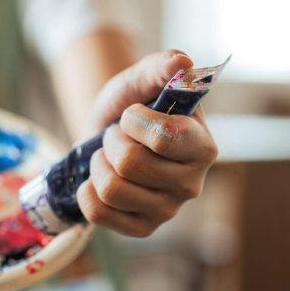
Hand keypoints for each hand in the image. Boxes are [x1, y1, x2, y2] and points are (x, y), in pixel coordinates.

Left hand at [77, 50, 218, 236]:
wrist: (109, 135)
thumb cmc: (131, 106)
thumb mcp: (141, 80)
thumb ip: (160, 66)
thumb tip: (182, 62)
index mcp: (203, 147)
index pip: (163, 139)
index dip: (133, 122)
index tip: (132, 114)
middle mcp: (192, 184)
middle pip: (130, 164)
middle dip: (111, 141)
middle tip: (116, 136)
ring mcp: (168, 211)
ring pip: (111, 189)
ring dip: (98, 164)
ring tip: (107, 156)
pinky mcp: (141, 229)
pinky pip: (98, 213)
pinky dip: (87, 191)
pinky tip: (97, 180)